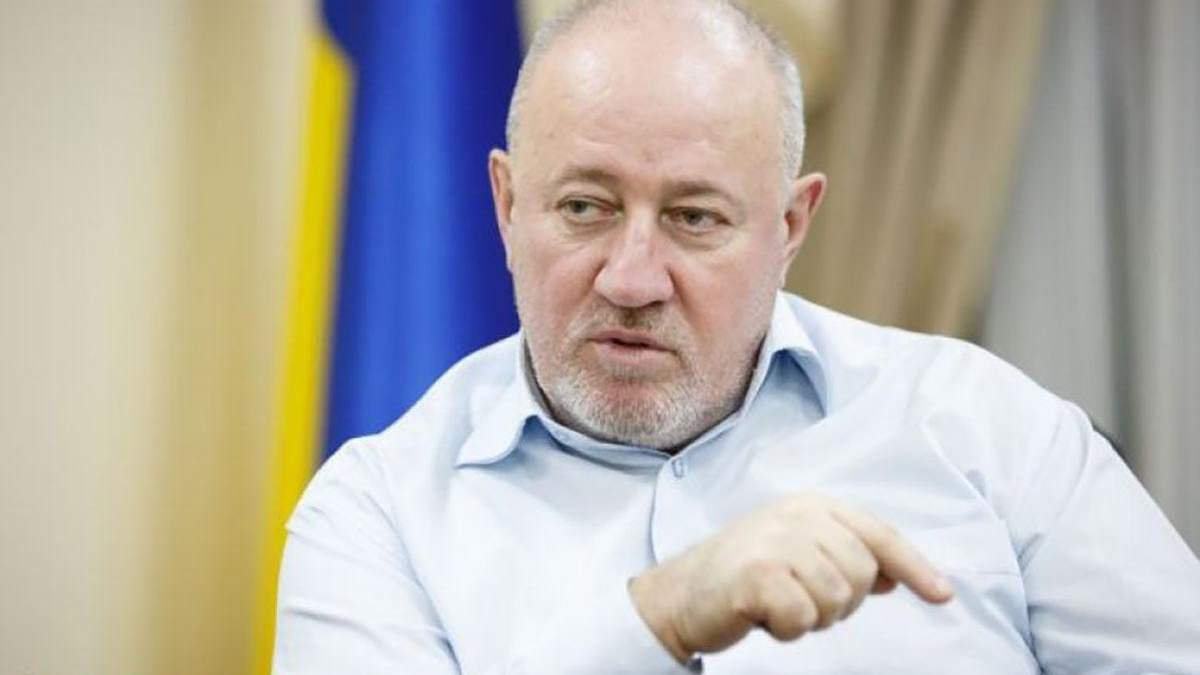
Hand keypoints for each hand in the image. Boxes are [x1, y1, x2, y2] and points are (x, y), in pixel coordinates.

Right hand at [628, 493, 953, 662]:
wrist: (679, 593)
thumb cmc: (744, 576)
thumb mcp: (799, 554)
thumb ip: (846, 557)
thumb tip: (899, 576)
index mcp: (812, 505)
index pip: (879, 535)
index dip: (915, 567)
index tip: (942, 595)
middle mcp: (797, 515)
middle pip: (863, 574)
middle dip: (840, 602)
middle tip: (798, 598)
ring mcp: (777, 541)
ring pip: (838, 599)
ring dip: (811, 617)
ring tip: (777, 604)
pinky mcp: (759, 574)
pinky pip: (805, 619)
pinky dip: (787, 629)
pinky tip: (761, 615)